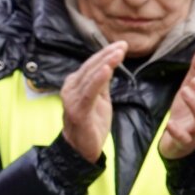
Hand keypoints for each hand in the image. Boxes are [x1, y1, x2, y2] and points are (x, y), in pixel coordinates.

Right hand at [61, 41, 127, 161]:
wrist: (81, 149)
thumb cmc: (91, 122)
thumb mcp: (100, 99)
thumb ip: (102, 83)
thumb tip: (109, 65)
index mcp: (75, 84)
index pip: (92, 64)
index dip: (106, 53)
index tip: (122, 45)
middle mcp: (70, 89)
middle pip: (91, 67)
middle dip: (107, 54)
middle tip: (123, 45)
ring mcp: (72, 99)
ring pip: (90, 76)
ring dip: (105, 63)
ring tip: (118, 53)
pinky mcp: (78, 111)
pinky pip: (89, 93)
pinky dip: (98, 80)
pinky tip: (108, 69)